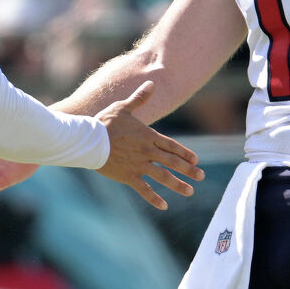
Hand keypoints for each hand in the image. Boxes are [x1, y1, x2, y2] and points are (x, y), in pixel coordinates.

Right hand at [92, 81, 201, 209]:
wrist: (88, 140)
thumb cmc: (104, 122)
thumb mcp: (123, 108)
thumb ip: (139, 98)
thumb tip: (151, 83)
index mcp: (148, 136)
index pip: (172, 146)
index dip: (185, 153)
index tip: (195, 160)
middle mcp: (147, 151)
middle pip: (173, 162)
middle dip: (189, 170)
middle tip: (201, 176)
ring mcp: (139, 165)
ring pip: (163, 176)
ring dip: (178, 184)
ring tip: (189, 191)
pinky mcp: (128, 176)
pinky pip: (144, 190)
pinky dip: (154, 198)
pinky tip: (164, 205)